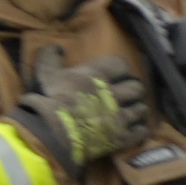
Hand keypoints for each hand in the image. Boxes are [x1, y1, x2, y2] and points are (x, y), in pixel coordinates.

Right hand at [17, 60, 140, 182]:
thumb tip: (57, 47)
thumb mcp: (44, 75)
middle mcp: (114, 95)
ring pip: (141, 109)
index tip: (115, 74)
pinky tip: (132, 130)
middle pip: (136, 88)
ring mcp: (120, 117)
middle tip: (125, 95)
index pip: (120, 65)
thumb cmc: (46, 102)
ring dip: (136, 110)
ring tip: (129, 114)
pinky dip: (138, 130)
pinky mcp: (122, 138)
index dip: (119, 69)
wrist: (48, 135)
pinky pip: (141, 131)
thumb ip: (50, 58)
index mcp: (97, 77)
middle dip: (132, 90)